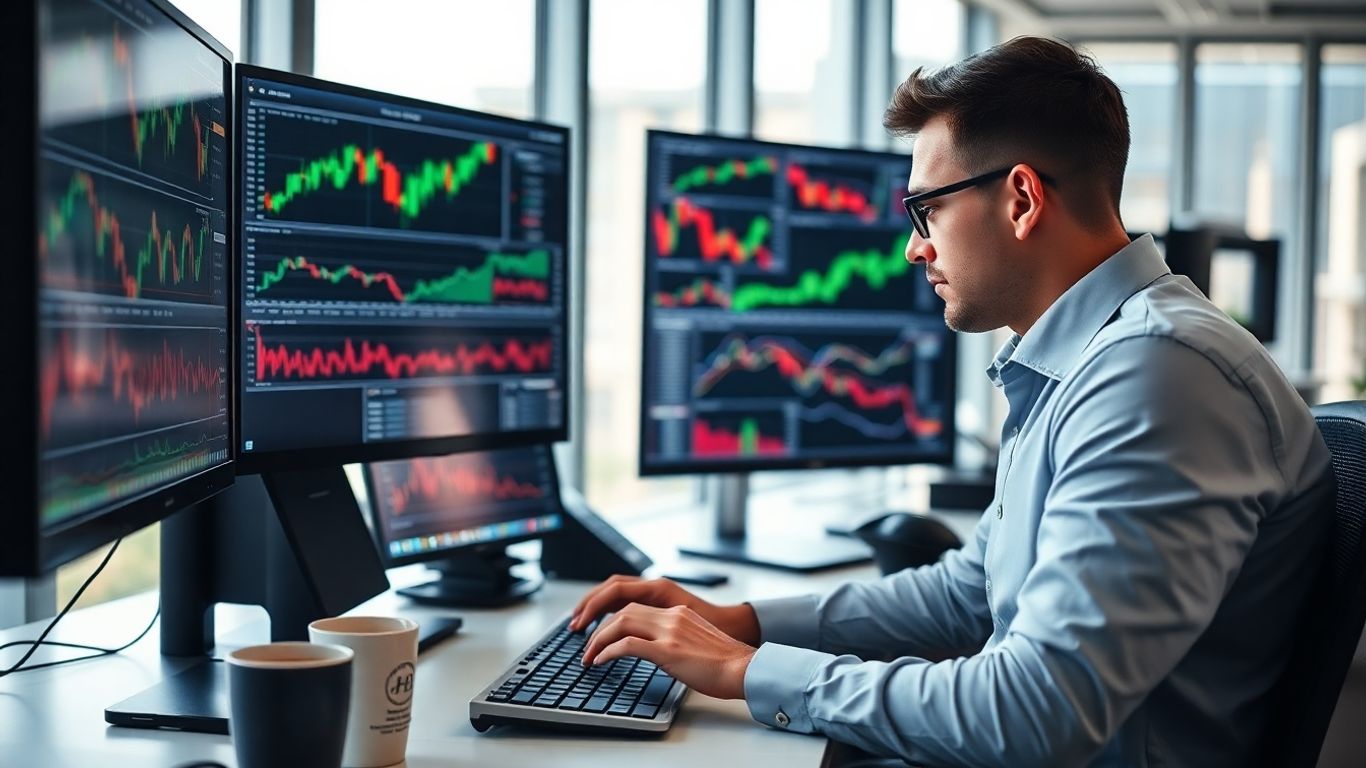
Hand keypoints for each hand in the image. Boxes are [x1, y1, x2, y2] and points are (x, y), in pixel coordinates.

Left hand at [581, 603, 755, 699]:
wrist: (745, 670)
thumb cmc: (726, 665)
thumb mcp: (696, 644)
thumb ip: (675, 641)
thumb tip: (657, 654)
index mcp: (679, 613)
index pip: (635, 607)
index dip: (612, 619)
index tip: (600, 634)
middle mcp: (672, 617)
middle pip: (623, 611)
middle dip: (599, 627)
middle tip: (586, 644)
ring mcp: (669, 632)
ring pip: (620, 622)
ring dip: (599, 639)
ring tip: (588, 655)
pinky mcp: (668, 650)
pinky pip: (627, 645)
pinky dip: (608, 651)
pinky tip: (600, 661)